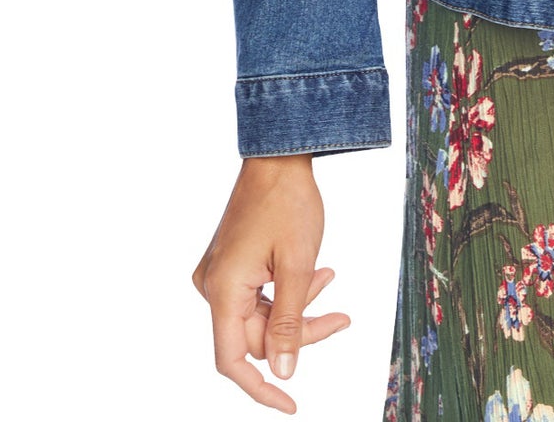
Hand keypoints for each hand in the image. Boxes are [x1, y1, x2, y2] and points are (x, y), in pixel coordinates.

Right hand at [192, 156, 349, 411]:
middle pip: (255, 336)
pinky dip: (287, 292)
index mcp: (223, 291)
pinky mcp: (229, 264)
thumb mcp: (297, 266)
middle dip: (299, 332)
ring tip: (329, 282)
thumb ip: (291, 323)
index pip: (234, 361)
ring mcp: (219, 275)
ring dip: (297, 308)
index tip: (291, 404)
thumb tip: (285, 372)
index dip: (262, 388)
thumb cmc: (288, 203)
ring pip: (260, 316)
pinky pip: (257, 296)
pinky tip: (318, 273)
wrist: (277, 155)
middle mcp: (213, 287)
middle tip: (340, 316)